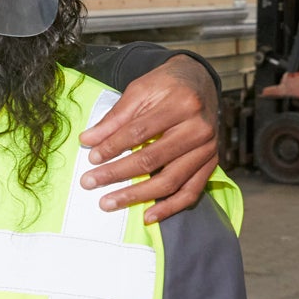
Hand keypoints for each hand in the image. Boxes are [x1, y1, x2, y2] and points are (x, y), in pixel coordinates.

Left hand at [79, 57, 219, 223]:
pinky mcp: (211, 164)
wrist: (200, 82)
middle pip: (153, 158)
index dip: (112, 146)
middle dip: (117, 173)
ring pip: (170, 180)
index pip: (139, 131)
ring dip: (137, 196)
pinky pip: (191, 192)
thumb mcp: (140, 90)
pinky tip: (147, 216)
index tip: (91, 157)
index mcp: (181, 104)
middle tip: (90, 182)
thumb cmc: (167, 85)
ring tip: (109, 203)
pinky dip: (169, 207)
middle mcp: (199, 128)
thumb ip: (116, 117)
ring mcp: (208, 149)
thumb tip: (88, 140)